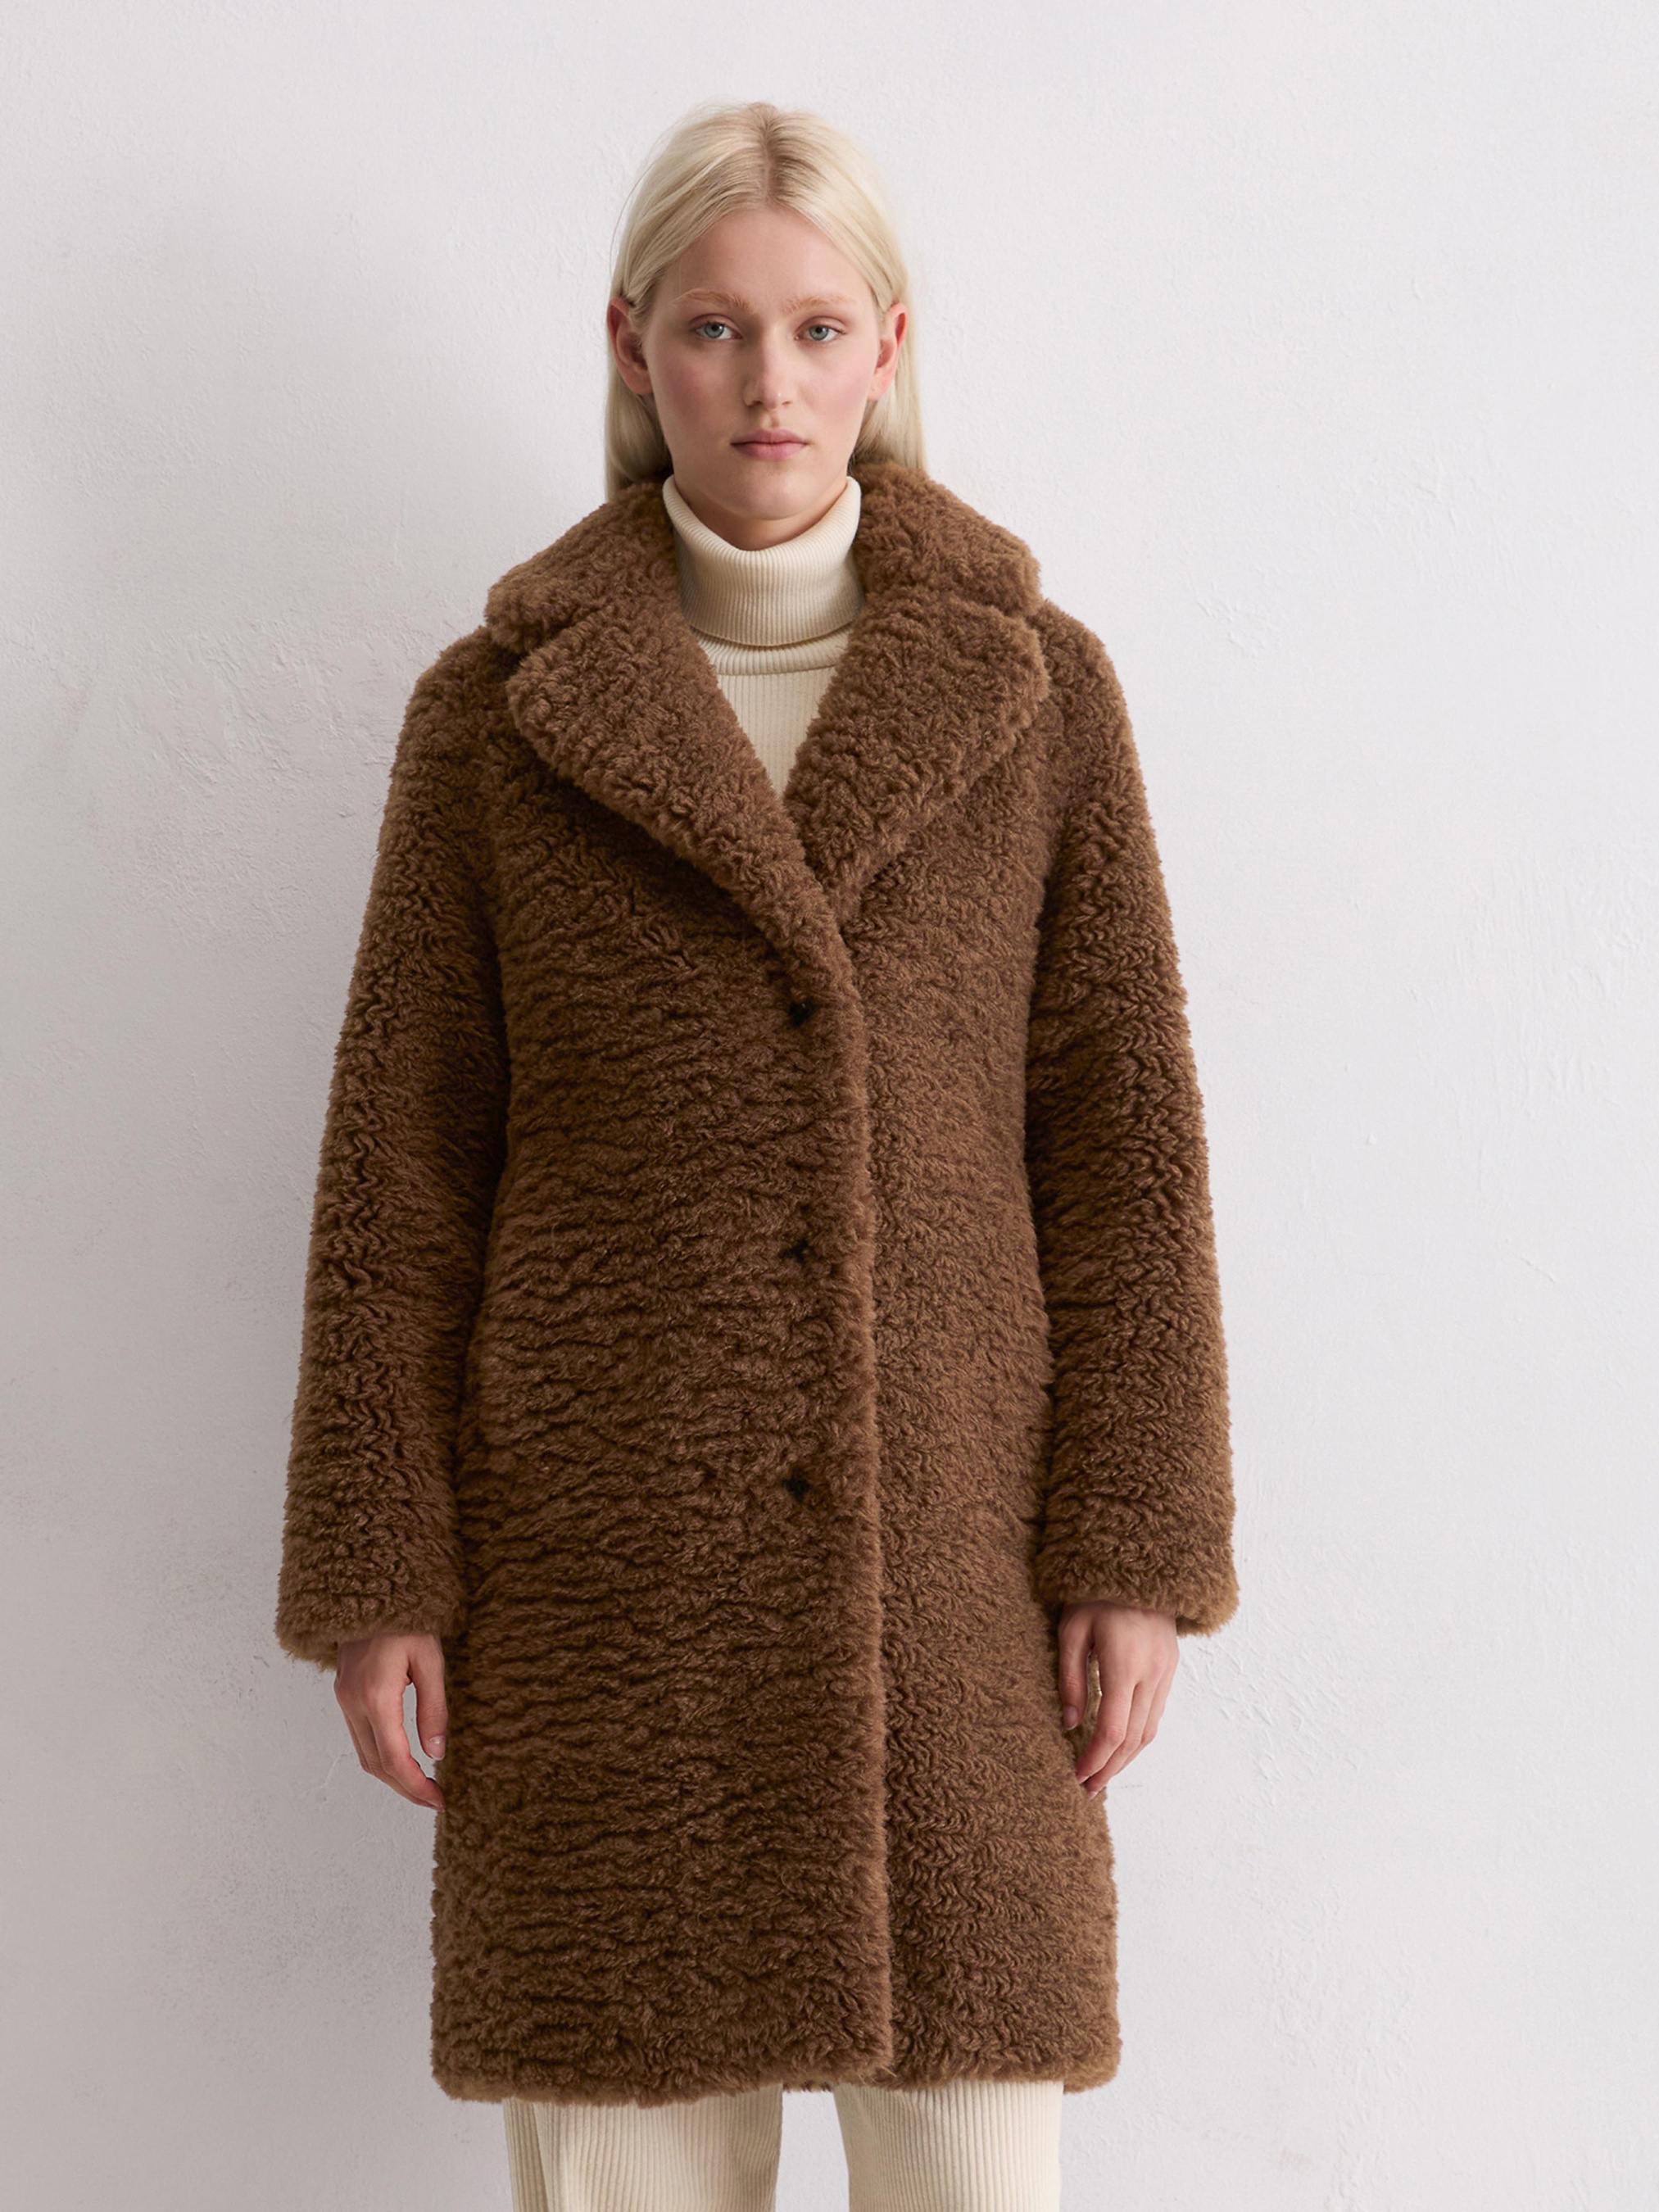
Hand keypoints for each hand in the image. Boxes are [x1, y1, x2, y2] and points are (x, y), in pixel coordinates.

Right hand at [334, 1631, 448, 1809]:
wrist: (371, 1587)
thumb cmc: (408, 1619)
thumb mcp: (431, 1660)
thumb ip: (434, 1708)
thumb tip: (436, 1754)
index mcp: (376, 1695)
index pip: (394, 1758)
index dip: (416, 1786)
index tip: (438, 1800)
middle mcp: (353, 1703)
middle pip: (375, 1765)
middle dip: (405, 1788)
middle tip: (434, 1800)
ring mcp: (344, 1699)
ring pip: (364, 1755)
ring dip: (391, 1776)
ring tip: (422, 1786)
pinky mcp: (343, 1694)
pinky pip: (359, 1737)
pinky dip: (380, 1756)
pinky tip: (402, 1760)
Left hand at [1057, 1601, 1177, 1800]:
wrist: (1143, 1562)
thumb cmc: (1096, 1592)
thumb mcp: (1072, 1629)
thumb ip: (1070, 1678)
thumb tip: (1069, 1723)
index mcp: (1124, 1664)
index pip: (1112, 1729)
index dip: (1095, 1758)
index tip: (1077, 1775)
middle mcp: (1152, 1673)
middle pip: (1133, 1738)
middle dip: (1110, 1768)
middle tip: (1087, 1789)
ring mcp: (1166, 1671)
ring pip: (1149, 1730)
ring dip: (1126, 1757)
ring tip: (1102, 1774)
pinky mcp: (1170, 1667)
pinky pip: (1156, 1712)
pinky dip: (1138, 1736)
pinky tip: (1120, 1744)